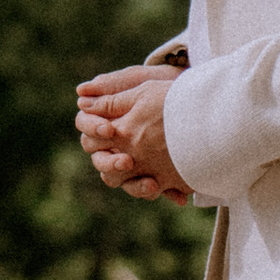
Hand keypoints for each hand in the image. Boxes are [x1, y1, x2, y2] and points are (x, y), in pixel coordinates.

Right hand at [75, 61, 192, 202]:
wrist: (199, 103)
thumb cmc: (166, 89)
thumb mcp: (142, 84)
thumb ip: (112, 87)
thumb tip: (80, 94)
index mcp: (106, 120)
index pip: (85, 126)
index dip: (92, 128)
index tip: (109, 130)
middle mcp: (116, 145)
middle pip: (100, 160)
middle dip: (110, 163)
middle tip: (128, 161)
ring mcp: (135, 163)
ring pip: (122, 180)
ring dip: (134, 185)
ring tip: (153, 185)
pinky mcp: (157, 175)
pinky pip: (152, 190)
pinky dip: (163, 193)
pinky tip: (178, 195)